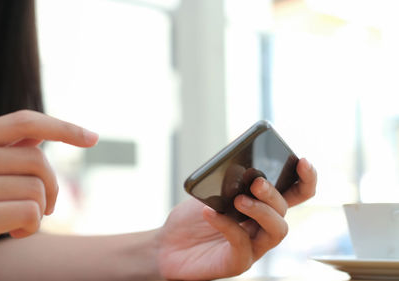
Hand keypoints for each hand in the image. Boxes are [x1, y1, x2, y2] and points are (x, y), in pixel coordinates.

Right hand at [0, 110, 97, 280]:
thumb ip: (12, 150)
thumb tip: (53, 129)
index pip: (23, 121)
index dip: (62, 127)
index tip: (92, 138)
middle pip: (37, 159)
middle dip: (52, 187)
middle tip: (44, 207)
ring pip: (36, 188)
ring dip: (40, 211)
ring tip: (21, 222)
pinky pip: (30, 213)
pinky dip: (32, 227)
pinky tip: (16, 234)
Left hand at [156, 158, 315, 279]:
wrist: (167, 245)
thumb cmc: (191, 219)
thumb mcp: (209, 191)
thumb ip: (228, 179)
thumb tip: (240, 160)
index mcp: (261, 206)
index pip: (295, 194)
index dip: (305, 179)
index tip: (303, 161)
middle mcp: (262, 227)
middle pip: (284, 210)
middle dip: (274, 194)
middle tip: (257, 182)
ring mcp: (253, 246)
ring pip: (276, 230)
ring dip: (261, 211)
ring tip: (238, 200)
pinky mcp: (237, 262)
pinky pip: (242, 244)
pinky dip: (227, 225)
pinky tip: (209, 213)